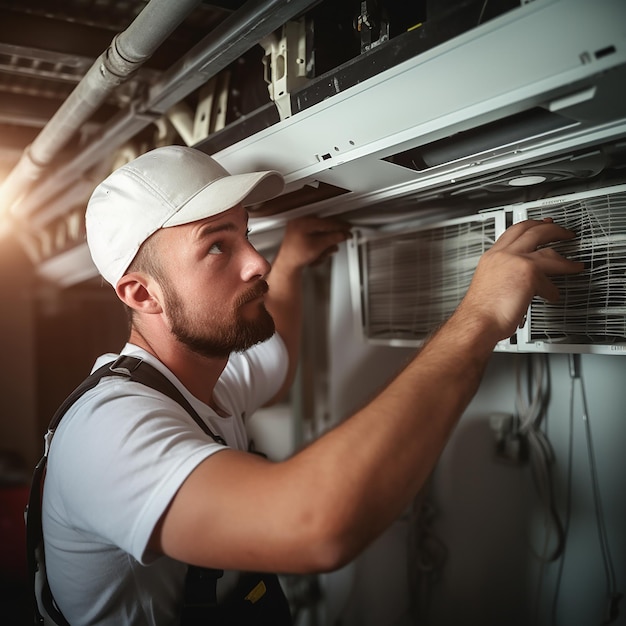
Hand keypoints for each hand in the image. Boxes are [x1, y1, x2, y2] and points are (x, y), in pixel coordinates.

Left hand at [275, 216, 351, 271]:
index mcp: (303, 222)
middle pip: (323, 227)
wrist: (286, 266)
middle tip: (341, 239)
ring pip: (319, 233)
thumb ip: (333, 238)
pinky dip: (318, 245)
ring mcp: (298, 228)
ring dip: (325, 244)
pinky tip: (318, 255)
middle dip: (332, 237)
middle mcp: (299, 222)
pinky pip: (313, 237)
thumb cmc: (296, 256)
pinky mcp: (298, 235)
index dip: (340, 226)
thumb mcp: (319, 246)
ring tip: (324, 253)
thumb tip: (343, 234)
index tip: (348, 228)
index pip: (327, 221)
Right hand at [458, 218, 584, 341]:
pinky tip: (553, 296)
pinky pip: (550, 278)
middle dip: (552, 229)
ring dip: (565, 259)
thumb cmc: (481, 311)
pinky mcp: (529, 272)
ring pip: (548, 250)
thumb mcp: (490, 283)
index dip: (530, 225)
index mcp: (492, 256)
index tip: (541, 225)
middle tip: (563, 232)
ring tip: (574, 265)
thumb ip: (505, 273)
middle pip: (532, 230)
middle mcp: (502, 255)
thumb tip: (519, 279)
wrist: (477, 322)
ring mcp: (515, 261)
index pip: (513, 231)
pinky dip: (553, 291)